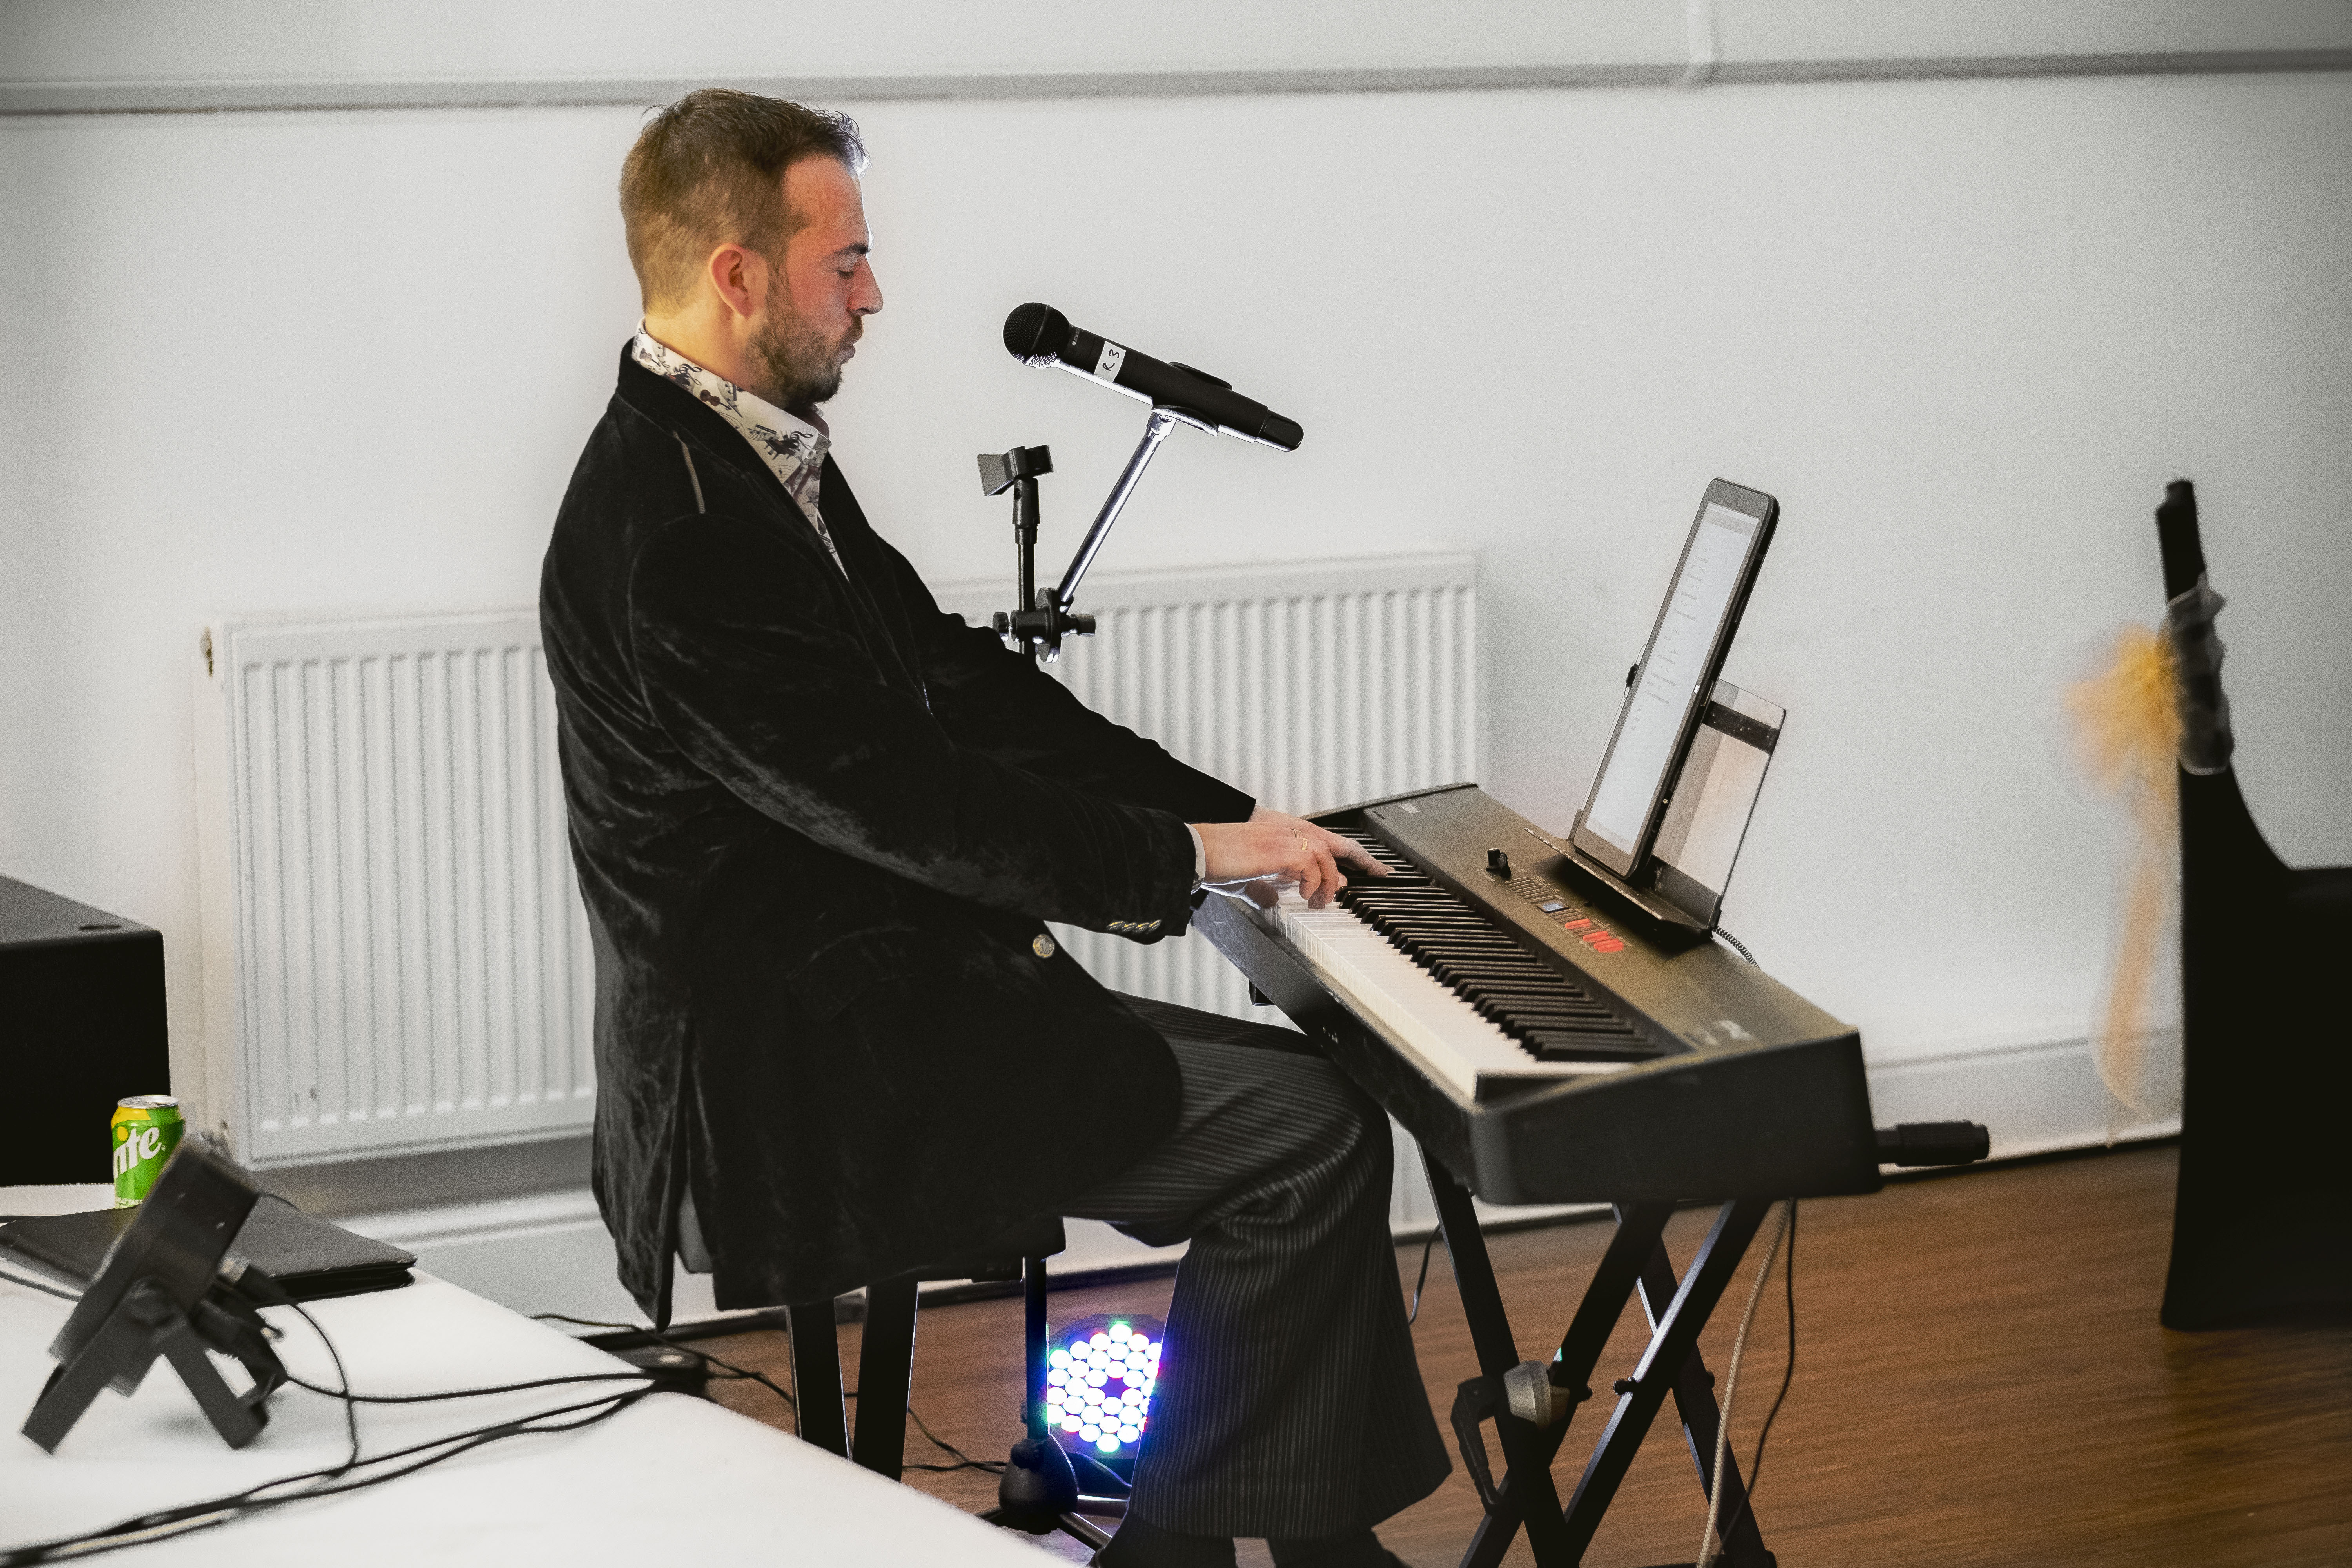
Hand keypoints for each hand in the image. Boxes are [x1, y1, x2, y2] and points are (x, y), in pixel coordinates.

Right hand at [1191, 808, 1388, 909]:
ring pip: (1325, 854)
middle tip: (1378, 874)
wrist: (1198, 852)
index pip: (1323, 840)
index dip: (1348, 852)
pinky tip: (1307, 896)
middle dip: (1361, 858)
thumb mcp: (1246, 880)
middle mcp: (1286, 831)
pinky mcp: (1277, 850)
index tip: (1365, 867)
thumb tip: (1272, 902)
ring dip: (1329, 880)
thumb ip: (1262, 889)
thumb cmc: (1217, 863)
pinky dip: (1314, 882)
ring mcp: (1282, 838)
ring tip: (1322, 901)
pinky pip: (1310, 864)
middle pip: (1335, 842)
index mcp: (1281, 835)